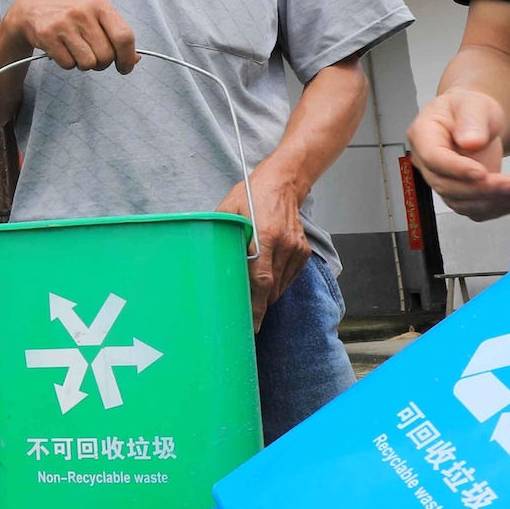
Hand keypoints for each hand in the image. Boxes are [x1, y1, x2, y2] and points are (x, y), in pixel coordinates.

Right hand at [7, 0, 137, 72]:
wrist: (32, 8)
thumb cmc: (70, 14)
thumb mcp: (95, 15)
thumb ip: (115, 34)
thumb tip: (134, 60)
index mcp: (100, 5)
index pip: (124, 36)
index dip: (127, 57)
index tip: (125, 67)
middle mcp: (83, 12)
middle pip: (106, 55)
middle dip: (102, 64)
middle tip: (93, 57)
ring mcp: (64, 23)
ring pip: (88, 63)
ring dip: (84, 64)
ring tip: (75, 51)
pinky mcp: (47, 35)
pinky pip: (68, 64)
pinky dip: (67, 63)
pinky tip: (62, 50)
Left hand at [219, 163, 311, 324]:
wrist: (282, 183)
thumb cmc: (251, 196)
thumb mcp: (228, 212)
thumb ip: (221, 237)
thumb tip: (206, 262)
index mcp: (265, 236)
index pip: (260, 280)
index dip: (254, 306)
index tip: (249, 325)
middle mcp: (284, 245)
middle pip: (270, 289)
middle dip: (257, 303)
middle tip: (241, 311)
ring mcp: (296, 250)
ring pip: (279, 287)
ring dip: (265, 293)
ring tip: (251, 291)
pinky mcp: (303, 252)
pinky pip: (288, 278)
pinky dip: (276, 282)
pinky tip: (265, 272)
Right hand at [406, 90, 509, 220]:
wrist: (475, 122)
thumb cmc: (470, 109)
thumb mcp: (474, 104)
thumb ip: (472, 120)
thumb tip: (470, 143)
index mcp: (423, 135)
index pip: (433, 158)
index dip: (456, 169)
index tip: (482, 172)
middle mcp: (427, 163)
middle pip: (447, 186)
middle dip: (482, 189)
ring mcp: (442, 181)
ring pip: (461, 203)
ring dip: (494, 202)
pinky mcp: (459, 194)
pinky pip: (475, 209)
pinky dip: (499, 207)